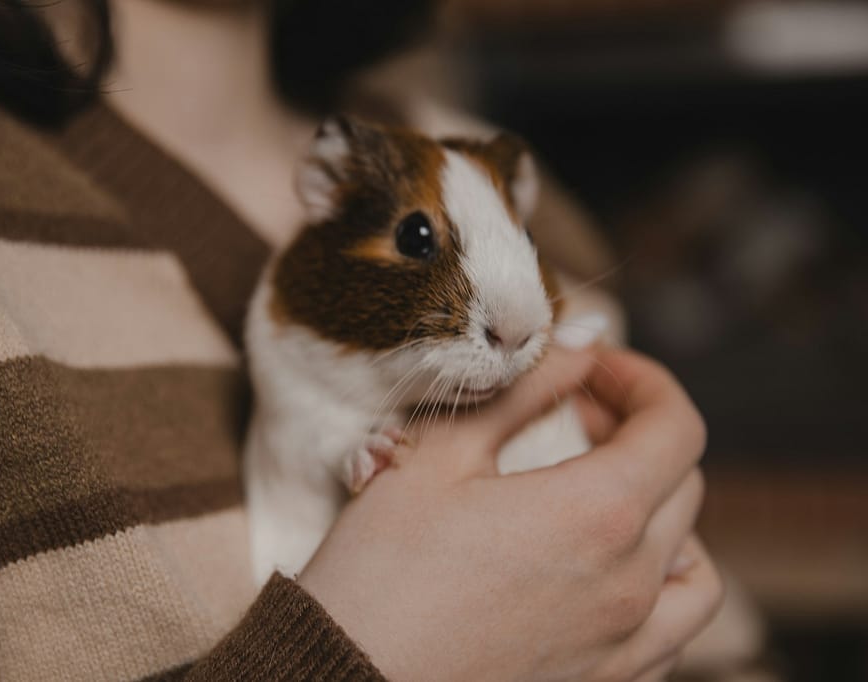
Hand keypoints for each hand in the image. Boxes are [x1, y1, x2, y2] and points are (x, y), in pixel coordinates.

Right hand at [299, 346, 722, 681]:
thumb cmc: (381, 571)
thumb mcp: (440, 457)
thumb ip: (522, 394)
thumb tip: (576, 347)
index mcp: (597, 514)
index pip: (675, 427)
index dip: (642, 381)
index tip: (595, 370)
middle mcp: (630, 584)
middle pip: (683, 485)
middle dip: (637, 433)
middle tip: (573, 417)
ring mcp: (626, 646)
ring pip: (694, 566)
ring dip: (664, 515)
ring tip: (605, 499)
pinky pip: (671, 632)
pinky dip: (659, 588)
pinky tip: (604, 575)